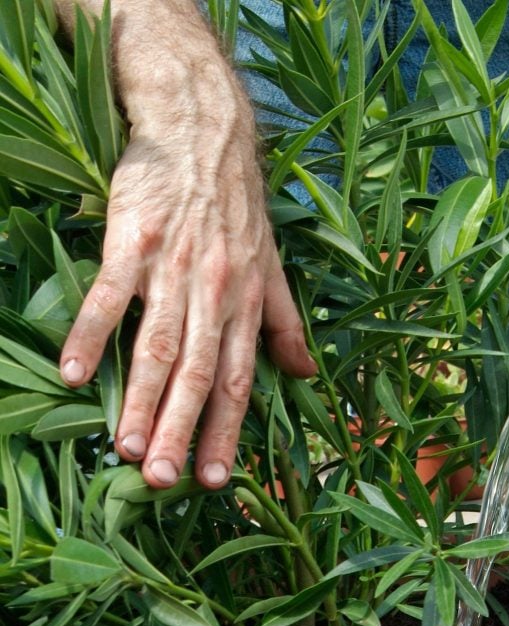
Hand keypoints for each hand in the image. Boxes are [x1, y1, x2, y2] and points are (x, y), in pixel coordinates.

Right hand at [58, 0, 315, 489]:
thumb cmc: (238, 209)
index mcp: (248, 305)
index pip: (239, 380)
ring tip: (127, 448)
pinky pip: (111, 293)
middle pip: (197, 373)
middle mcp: (216, 293)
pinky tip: (73, 373)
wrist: (203, 135)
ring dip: (142, 398)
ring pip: (158, 344)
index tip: (215, 479)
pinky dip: (91, 332)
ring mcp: (173, 267)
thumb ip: (287, 324)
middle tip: (166, 482)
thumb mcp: (275, 267)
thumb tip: (308, 374)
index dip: (227, 430)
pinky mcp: (132, 239)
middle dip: (183, 431)